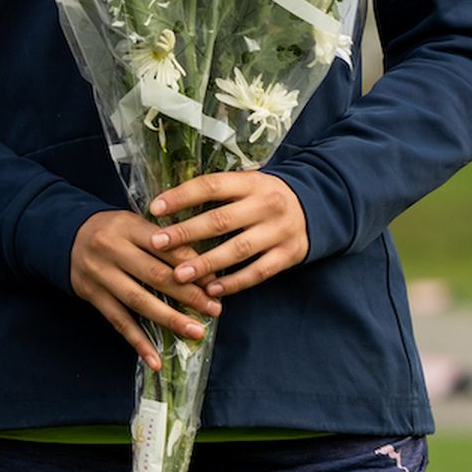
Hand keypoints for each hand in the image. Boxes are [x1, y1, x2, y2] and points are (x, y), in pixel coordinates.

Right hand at [69, 210, 220, 370]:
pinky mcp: (92, 295)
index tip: (214, 282)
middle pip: (154, 274)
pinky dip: (138, 342)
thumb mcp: (134, 223)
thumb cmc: (111, 230)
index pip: (164, 246)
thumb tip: (202, 266)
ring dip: (169, 319)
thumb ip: (162, 240)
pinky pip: (118, 321)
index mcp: (127, 226)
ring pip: (138, 300)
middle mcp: (111, 248)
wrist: (65, 235)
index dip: (191, 265)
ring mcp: (100, 274)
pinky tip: (155, 361)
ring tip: (195, 332)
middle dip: (188, 293)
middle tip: (214, 309)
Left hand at [148, 170, 309, 297]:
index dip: (181, 196)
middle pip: (220, 220)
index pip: (210, 186)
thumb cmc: (265, 196)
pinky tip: (212, 289)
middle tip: (158, 243)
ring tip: (179, 274)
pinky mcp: (289, 255)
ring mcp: (279, 231)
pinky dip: (234, 282)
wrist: (316, 207)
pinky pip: (258, 272)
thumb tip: (169, 203)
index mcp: (250, 182)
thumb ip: (217, 192)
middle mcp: (266, 205)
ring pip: (238, 249)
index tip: (155, 209)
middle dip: (186, 233)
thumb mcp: (246, 184)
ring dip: (206, 263)